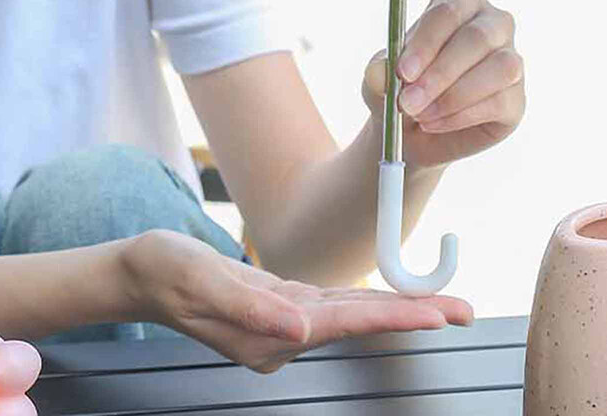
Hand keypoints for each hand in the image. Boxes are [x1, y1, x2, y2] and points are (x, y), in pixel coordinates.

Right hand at [121, 230, 472, 373]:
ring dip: (397, 310)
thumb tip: (301, 331)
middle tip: (463, 310)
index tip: (435, 315)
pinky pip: (332, 305)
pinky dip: (365, 302)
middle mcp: (283, 335)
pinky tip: (387, 301)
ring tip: (441, 307)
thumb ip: (253, 308)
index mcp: (270, 333)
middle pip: (359, 322)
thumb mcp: (203, 283)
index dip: (393, 316)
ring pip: (351, 315)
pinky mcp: (279, 306)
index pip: (344, 322)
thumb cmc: (167, 270)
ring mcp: (283, 323)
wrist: (142, 272)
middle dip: (413, 316)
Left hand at [362, 0, 524, 168]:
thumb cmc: (399, 90)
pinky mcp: (516, 98)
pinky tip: (435, 123)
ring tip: (420, 115)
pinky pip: (500, 101)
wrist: (414, 133)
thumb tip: (381, 71)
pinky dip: (461, 116)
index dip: (427, 41)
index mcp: (459, 1)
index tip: (403, 71)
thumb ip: (379, 73)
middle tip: (408, 101)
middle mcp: (492, 23)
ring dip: (454, 96)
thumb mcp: (379, 82)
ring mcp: (510, 59)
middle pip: (477, 37)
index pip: (449, 10)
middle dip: (440, 73)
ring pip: (500, 68)